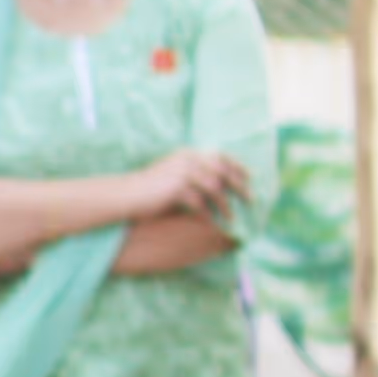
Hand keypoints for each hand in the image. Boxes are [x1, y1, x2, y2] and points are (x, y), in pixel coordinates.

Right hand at [135, 145, 251, 227]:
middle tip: (251, 200)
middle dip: (239, 187)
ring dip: (225, 205)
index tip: (249, 179)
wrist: (125, 194)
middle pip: (222, 172)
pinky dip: (207, 214)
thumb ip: (195, 174)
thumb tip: (221, 185)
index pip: (221, 157)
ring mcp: (182, 172)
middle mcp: (188, 159)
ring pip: (214, 189)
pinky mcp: (177, 187)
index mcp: (189, 153)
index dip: (238, 167)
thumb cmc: (149, 189)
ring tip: (232, 218)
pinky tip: (211, 223)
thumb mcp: (175, 175)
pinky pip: (200, 202)